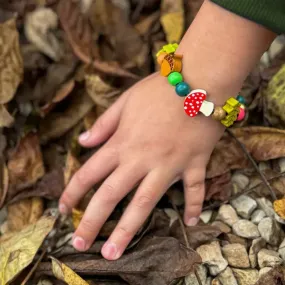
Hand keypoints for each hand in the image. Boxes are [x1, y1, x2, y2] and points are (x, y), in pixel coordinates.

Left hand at [59, 73, 224, 259]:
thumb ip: (104, 124)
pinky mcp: (194, 164)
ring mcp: (169, 165)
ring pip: (146, 203)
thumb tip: (82, 142)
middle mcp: (142, 159)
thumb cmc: (159, 89)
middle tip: (80, 244)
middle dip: (92, 221)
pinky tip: (190, 223)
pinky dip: (193, 206)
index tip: (62, 208)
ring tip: (114, 252)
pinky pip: (194, 190)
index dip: (73, 191)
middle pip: (112, 195)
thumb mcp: (125, 101)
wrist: (199, 80)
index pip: (90, 172)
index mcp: (123, 143)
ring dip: (128, 229)